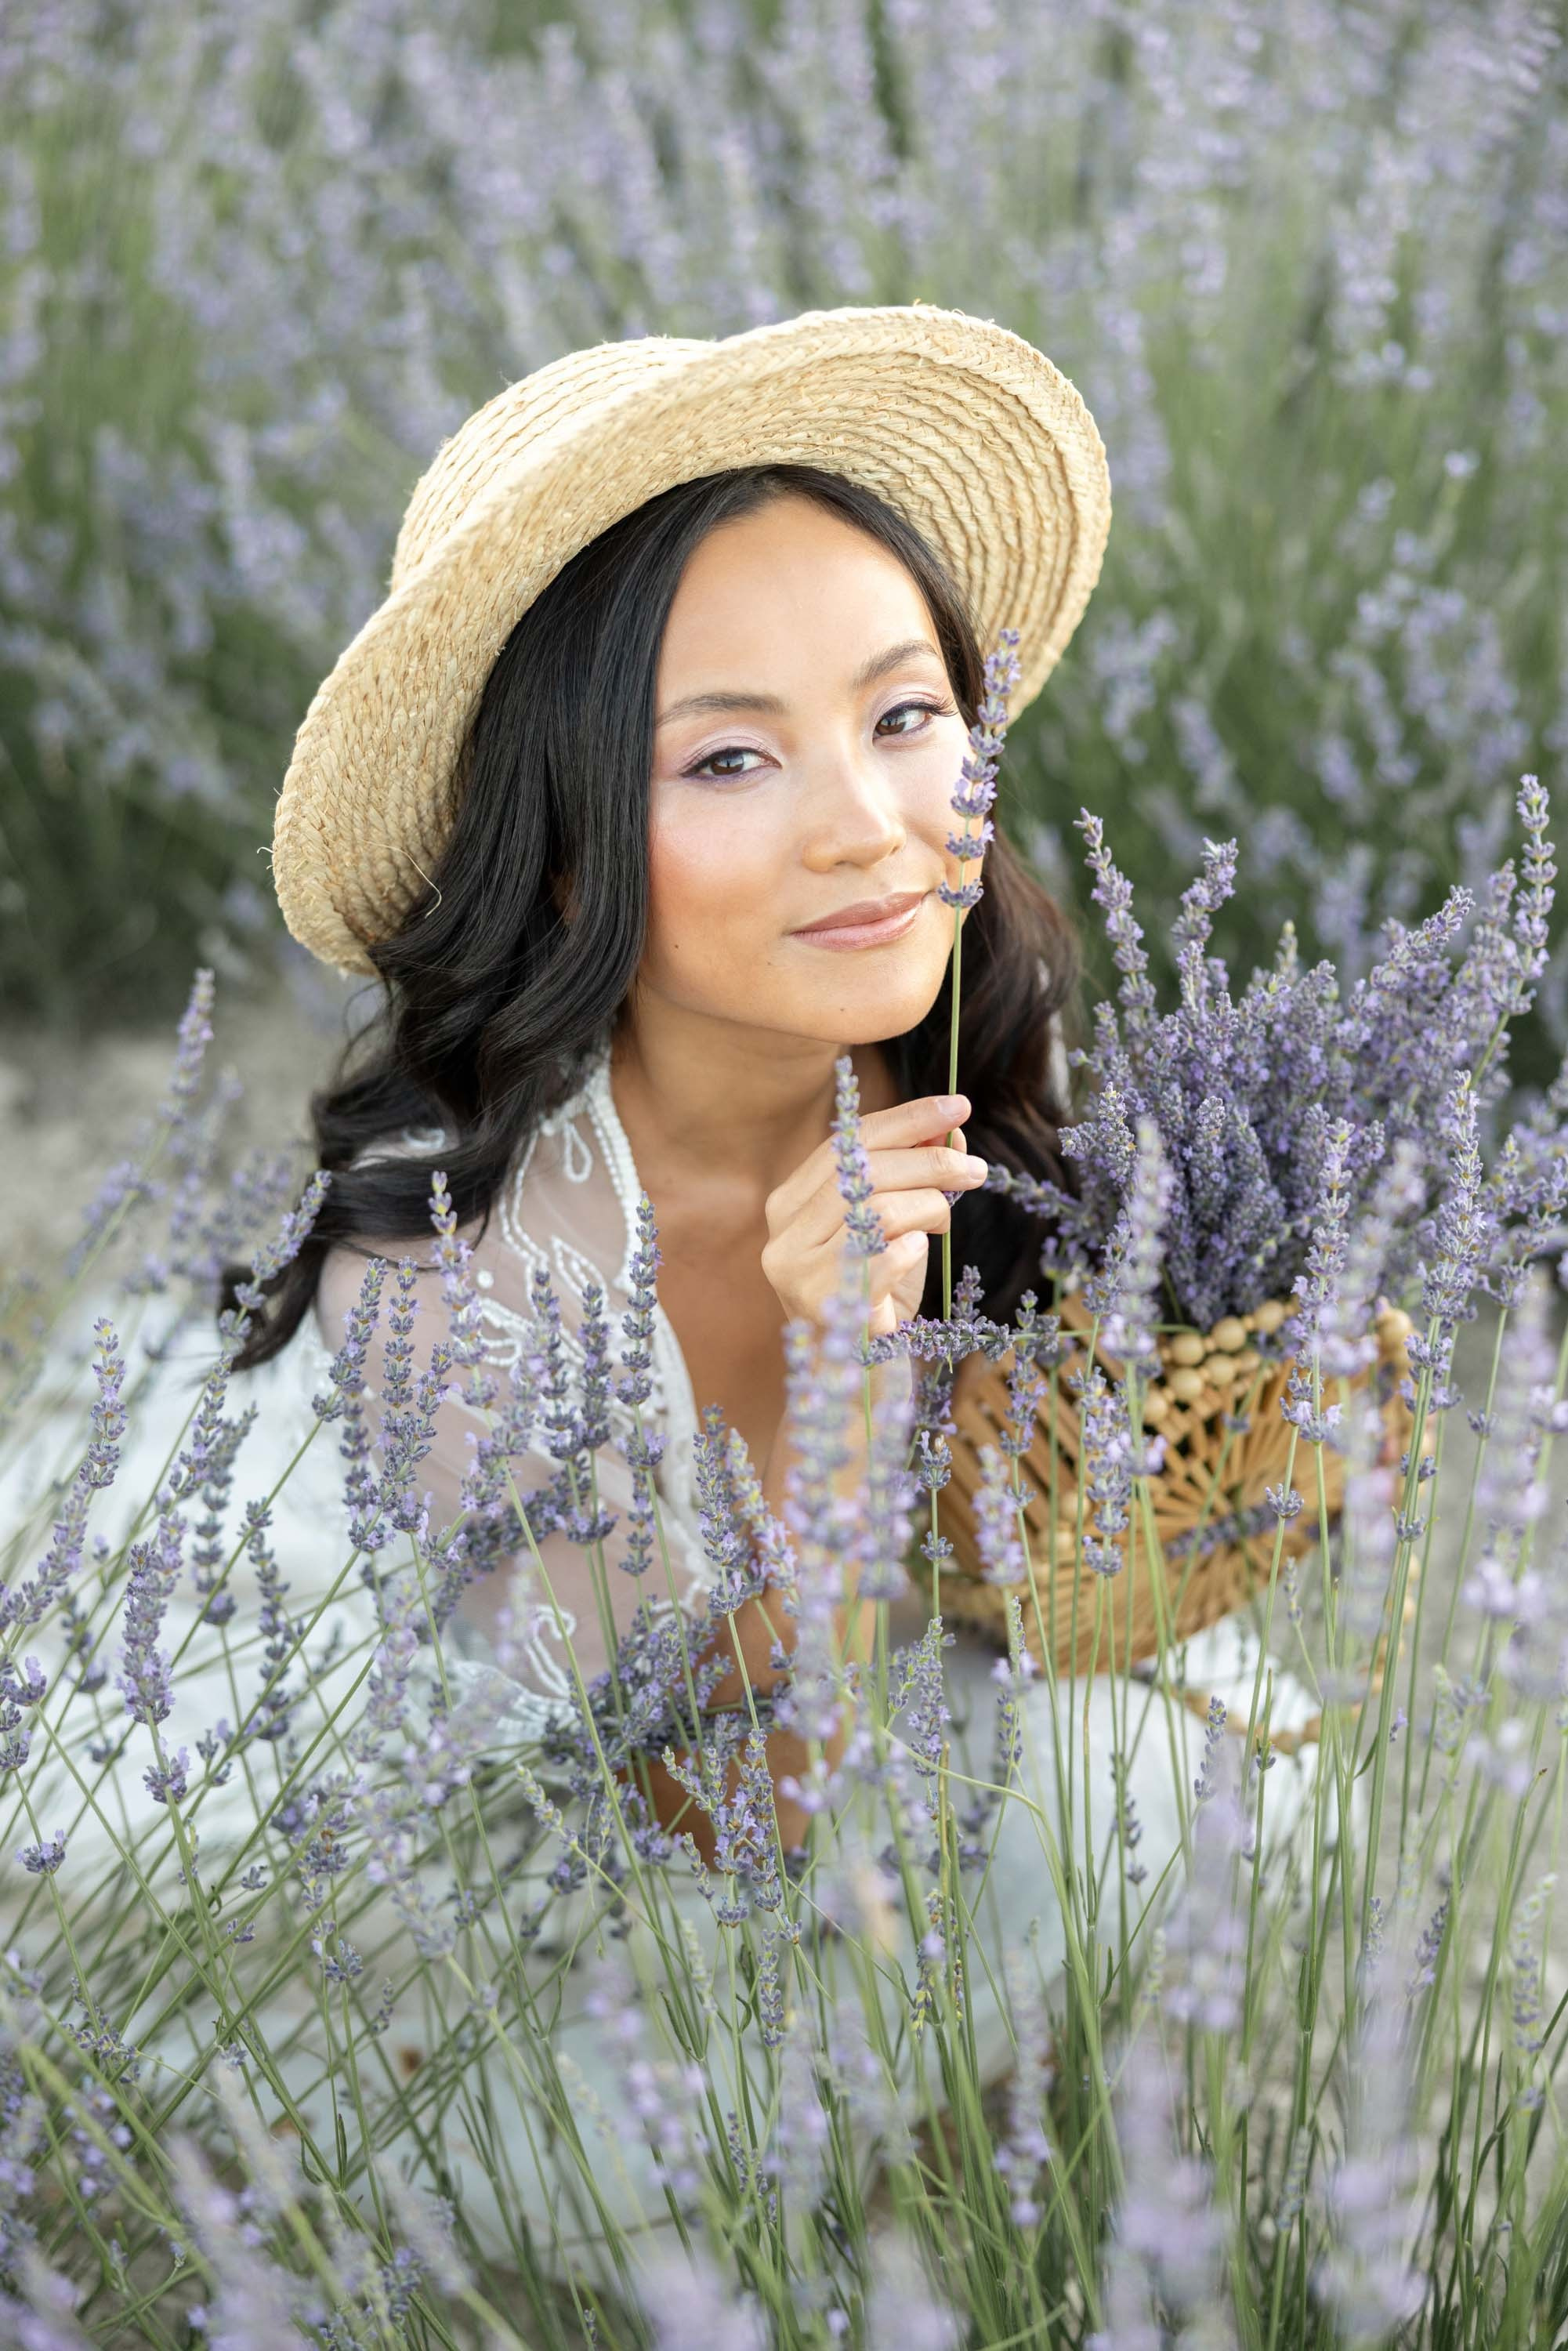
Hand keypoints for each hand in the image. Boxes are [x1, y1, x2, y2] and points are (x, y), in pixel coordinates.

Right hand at [760, 1091, 988, 1337]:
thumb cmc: (878, 1294)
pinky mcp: (819, 1304)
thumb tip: (952, 1127)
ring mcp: (794, 1269)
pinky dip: (910, 1251)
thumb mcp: (899, 1226)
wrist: (857, 1377)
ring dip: (928, 1207)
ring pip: (876, 1209)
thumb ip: (915, 1176)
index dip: (907, 1119)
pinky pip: (879, 1258)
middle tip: (977, 1170)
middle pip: (864, 1170)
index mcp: (792, 1201)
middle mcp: (782, 1230)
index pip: (849, 1141)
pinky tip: (917, 1253)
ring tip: (945, 1221)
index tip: (958, 1105)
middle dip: (931, 1162)